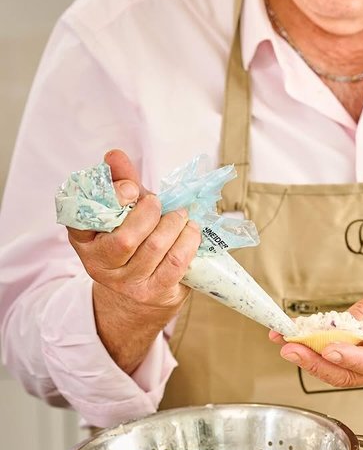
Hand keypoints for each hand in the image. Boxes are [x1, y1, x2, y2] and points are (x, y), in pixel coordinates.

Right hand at [66, 149, 200, 371]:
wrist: (139, 293)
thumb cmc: (132, 240)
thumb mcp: (122, 211)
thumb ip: (120, 182)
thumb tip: (114, 156)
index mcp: (84, 238)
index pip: (83, 219)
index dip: (112, 200)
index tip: (132, 189)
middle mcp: (100, 264)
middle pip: (126, 238)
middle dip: (150, 212)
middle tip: (160, 203)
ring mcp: (127, 282)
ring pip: (155, 247)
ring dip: (174, 223)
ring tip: (181, 214)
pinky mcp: (154, 292)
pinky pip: (176, 262)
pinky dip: (189, 240)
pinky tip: (191, 230)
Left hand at [269, 284, 362, 388]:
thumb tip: (343, 323)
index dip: (350, 358)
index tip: (329, 348)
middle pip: (346, 374)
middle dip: (314, 362)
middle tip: (290, 348)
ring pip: (334, 372)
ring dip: (306, 359)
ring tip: (283, 342)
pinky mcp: (353, 365)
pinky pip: (330, 363)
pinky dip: (310, 353)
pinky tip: (292, 340)